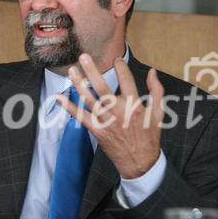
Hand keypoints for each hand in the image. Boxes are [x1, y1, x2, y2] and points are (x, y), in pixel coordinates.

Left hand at [56, 54, 163, 178]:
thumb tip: (152, 71)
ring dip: (79, 84)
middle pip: (103, 87)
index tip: (116, 59)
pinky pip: (81, 117)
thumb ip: (156, 90)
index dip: (120, 67)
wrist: (140, 161)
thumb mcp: (159, 112)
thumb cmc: (149, 136)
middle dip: (92, 71)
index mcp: (135, 105)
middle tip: (83, 56)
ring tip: (72, 70)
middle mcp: (119, 111)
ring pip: (89, 100)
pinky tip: (58, 97)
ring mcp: (106, 121)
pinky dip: (69, 107)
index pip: (126, 80)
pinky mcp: (97, 130)